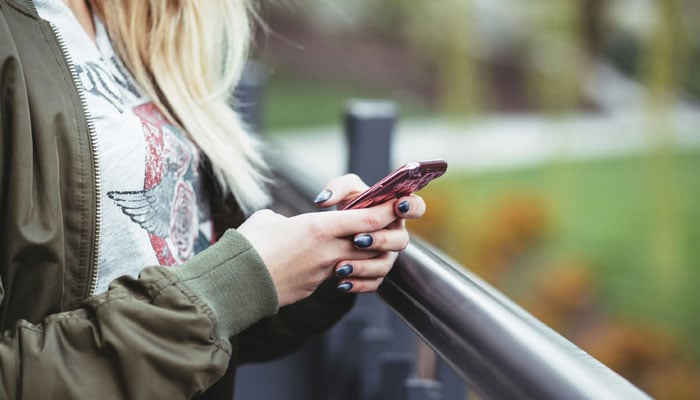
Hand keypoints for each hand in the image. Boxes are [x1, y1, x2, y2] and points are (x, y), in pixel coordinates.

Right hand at [238, 201, 402, 305]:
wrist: (236, 283)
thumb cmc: (249, 245)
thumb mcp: (269, 219)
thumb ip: (288, 219)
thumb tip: (287, 225)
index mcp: (319, 228)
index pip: (368, 219)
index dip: (386, 211)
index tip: (395, 203)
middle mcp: (328, 251)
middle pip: (373, 243)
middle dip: (383, 234)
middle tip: (382, 225)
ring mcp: (323, 273)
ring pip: (360, 263)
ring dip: (366, 255)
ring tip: (359, 247)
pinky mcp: (314, 288)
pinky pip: (340, 278)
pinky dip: (345, 271)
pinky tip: (337, 266)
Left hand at [313, 174, 425, 292]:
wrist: (335, 231)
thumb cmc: (348, 205)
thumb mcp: (343, 190)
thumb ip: (337, 188)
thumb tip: (324, 200)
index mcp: (395, 210)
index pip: (416, 207)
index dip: (412, 207)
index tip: (398, 206)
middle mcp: (395, 234)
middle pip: (401, 240)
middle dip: (380, 240)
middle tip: (358, 239)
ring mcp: (387, 255)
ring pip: (385, 265)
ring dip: (364, 266)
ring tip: (341, 266)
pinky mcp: (376, 273)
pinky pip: (373, 283)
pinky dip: (357, 284)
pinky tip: (341, 282)